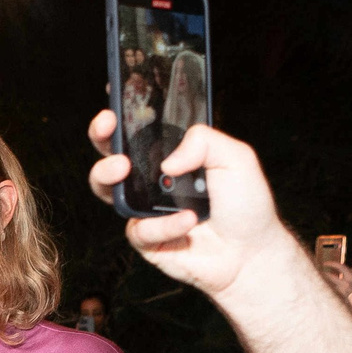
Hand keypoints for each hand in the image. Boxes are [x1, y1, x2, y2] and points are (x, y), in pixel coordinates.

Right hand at [88, 113, 310, 305]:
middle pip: (112, 153)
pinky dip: (165, 225)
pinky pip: (138, 228)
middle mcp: (153, 179)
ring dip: (106, 174)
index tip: (115, 98)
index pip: (143, 129)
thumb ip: (204, 141)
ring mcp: (145, 208)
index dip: (124, 113)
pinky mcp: (145, 238)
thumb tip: (167, 160)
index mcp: (173, 155)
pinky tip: (188, 222)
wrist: (249, 253)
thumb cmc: (245, 205)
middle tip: (106, 126)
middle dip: (101, 136)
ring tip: (122, 168)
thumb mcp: (236, 158)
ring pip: (108, 189)